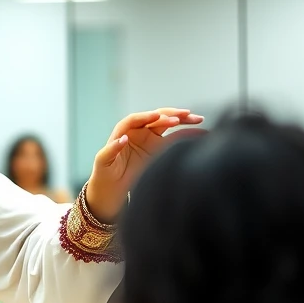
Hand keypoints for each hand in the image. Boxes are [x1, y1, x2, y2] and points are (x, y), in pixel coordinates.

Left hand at [85, 109, 204, 221]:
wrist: (112, 188)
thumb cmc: (104, 173)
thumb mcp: (103, 162)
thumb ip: (111, 150)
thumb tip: (123, 138)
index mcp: (123, 131)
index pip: (136, 120)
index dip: (146, 117)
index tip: (156, 117)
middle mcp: (138, 131)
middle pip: (155, 118)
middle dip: (169, 115)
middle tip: (183, 115)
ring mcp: (150, 138)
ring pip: (168, 124)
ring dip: (182, 120)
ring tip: (196, 119)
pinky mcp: (160, 148)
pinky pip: (175, 138)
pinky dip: (187, 134)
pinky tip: (200, 132)